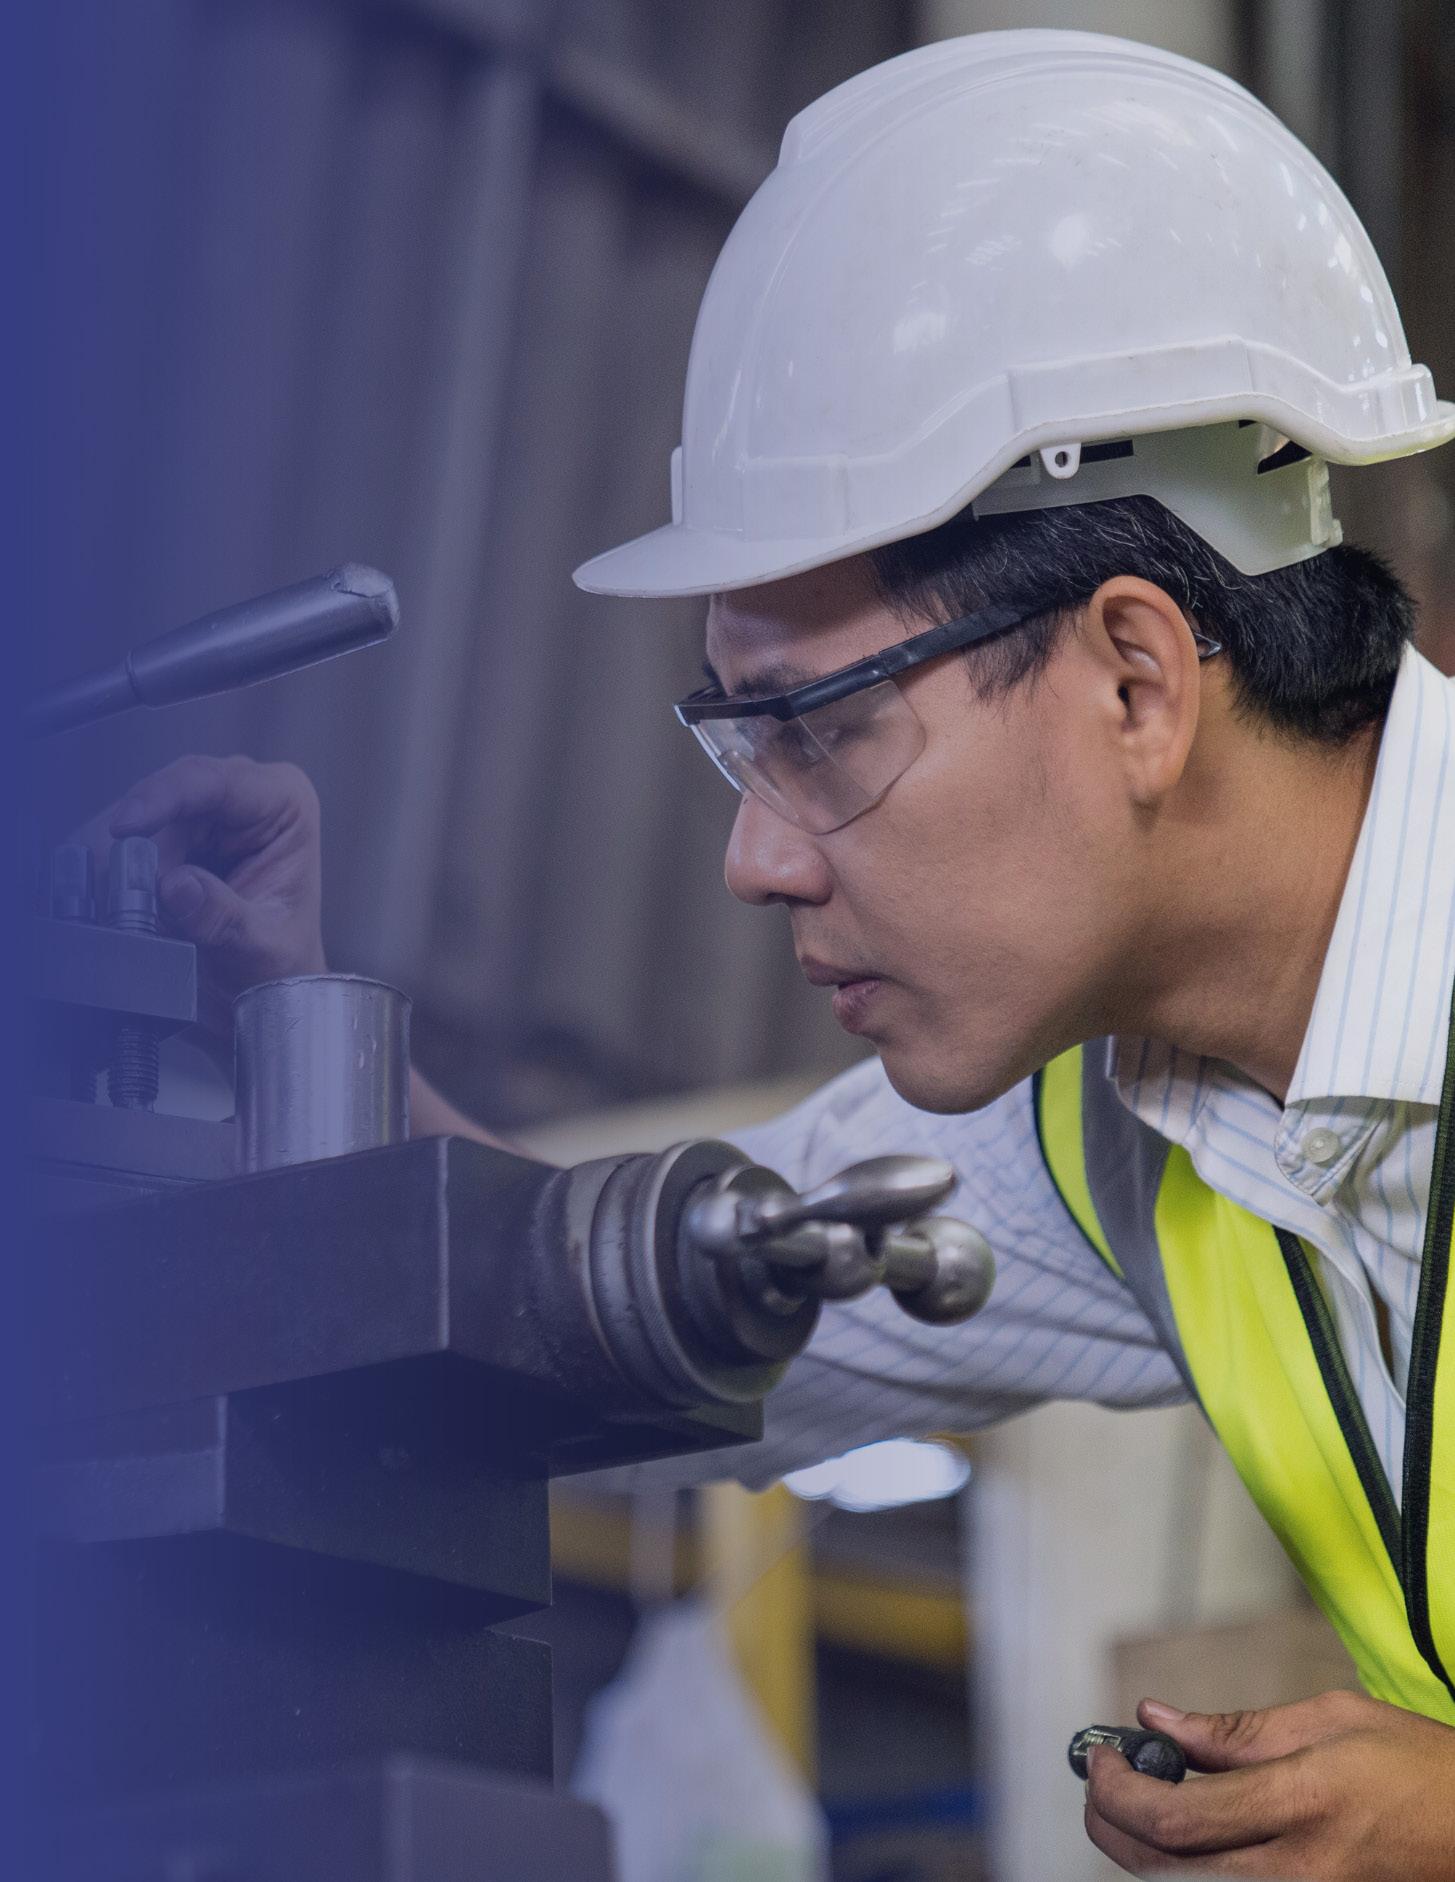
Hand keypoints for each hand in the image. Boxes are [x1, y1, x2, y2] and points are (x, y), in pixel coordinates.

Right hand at [79, 755, 325, 1034]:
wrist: (266, 990)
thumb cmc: (279, 961)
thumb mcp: (260, 945)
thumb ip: (222, 917)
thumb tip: (177, 885)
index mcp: (285, 803)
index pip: (217, 782)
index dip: (164, 798)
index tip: (124, 827)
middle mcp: (244, 794)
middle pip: (167, 798)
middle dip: (138, 848)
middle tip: (123, 897)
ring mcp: (204, 809)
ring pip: (139, 818)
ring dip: (122, 863)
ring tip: (129, 911)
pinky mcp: (171, 830)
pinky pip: (126, 840)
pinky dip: (115, 871)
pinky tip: (117, 902)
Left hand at [1084, 1690, 1454, 1878]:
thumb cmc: (1419, 1768)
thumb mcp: (1332, 1721)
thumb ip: (1236, 1730)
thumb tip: (1156, 1719)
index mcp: (1301, 1804)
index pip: (1176, 1819)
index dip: (1117, 1789)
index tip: (1100, 1755)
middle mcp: (1297, 1870)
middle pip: (1165, 1869)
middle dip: (1110, 1823)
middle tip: (1101, 1780)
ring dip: (1143, 1848)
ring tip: (1140, 1797)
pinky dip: (1186, 1867)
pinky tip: (1186, 1832)